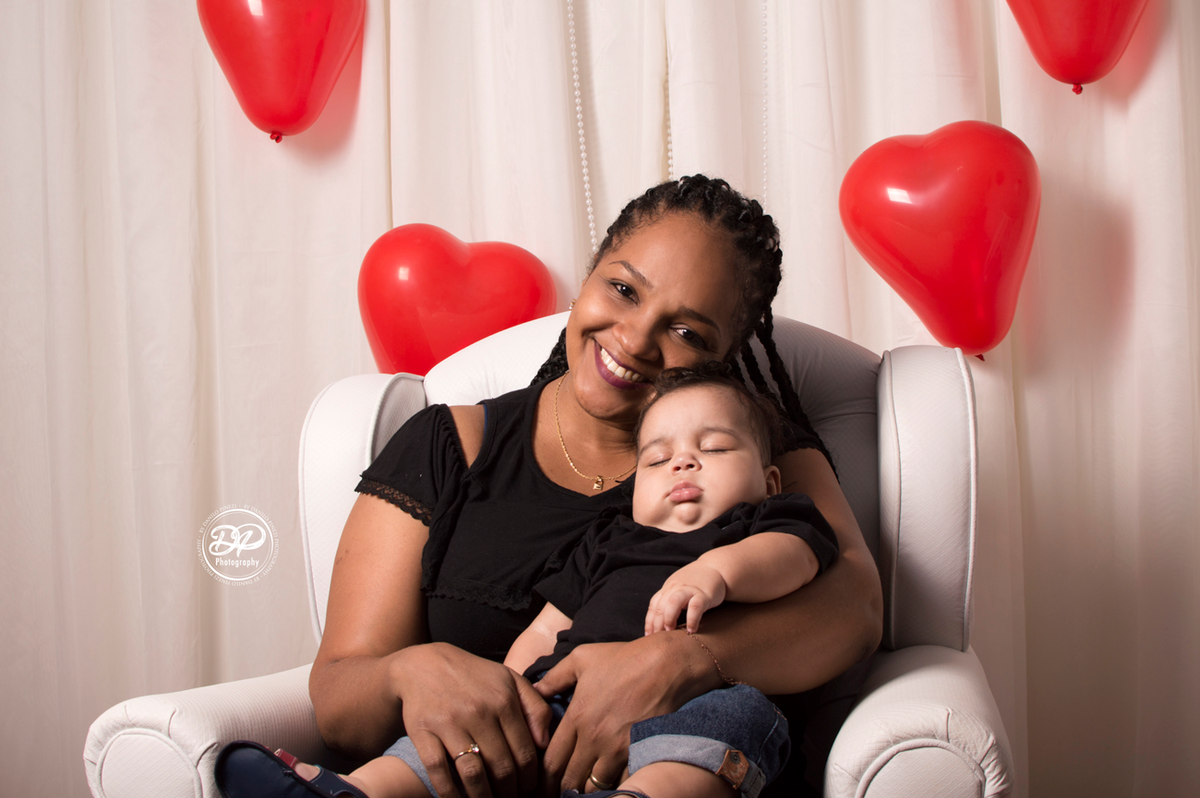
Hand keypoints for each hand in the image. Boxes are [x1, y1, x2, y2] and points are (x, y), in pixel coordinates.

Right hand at [391, 643, 552, 797]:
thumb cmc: (474, 676)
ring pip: (473, 774)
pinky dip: (449, 793)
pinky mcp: (423, 732)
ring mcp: (449, 723)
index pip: (525, 753)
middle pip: (502, 768)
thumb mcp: (510, 680)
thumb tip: (545, 743)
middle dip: (510, 793)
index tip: (529, 790)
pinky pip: (439, 771)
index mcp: (504, 701)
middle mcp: (479, 712)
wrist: (424, 665)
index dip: (530, 779)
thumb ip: (535, 708)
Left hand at [532, 634, 720, 796]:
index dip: (543, 778)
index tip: (541, 784)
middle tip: (557, 792)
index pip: (551, 761)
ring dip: (587, 788)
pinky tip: (610, 782)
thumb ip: (554, 678)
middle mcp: (594, 737)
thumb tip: (535, 691)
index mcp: (577, 717)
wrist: (667, 665)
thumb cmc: (625, 658)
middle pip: (569, 779)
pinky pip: (621, 781)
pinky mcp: (638, 752)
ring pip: (594, 786)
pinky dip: (614, 784)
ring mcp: (617, 748)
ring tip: (583, 787)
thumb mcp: (582, 659)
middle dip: (561, 789)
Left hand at [644, 561, 726, 633]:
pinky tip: (691, 630)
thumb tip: (659, 623)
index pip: (654, 604)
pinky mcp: (704, 595)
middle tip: (657, 637)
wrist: (716, 568)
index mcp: (668, 587)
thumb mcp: (679, 587)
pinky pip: (695, 607)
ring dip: (669, 618)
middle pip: (661, 605)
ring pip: (673, 602)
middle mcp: (676, 587)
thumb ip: (669, 600)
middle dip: (656, 623)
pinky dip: (691, 620)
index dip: (649, 621)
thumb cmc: (696, 582)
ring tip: (670, 631)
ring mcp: (689, 590)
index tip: (648, 635)